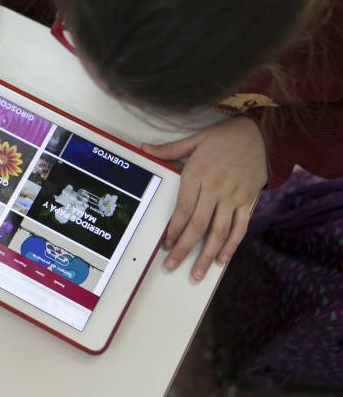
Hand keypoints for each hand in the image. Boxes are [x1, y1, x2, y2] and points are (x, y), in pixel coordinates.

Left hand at [143, 116, 266, 280]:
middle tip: (172, 266)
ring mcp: (233, 198)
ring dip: (207, 255)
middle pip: (198, 225)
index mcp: (198, 174)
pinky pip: (239, 227)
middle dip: (183, 249)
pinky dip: (231, 245)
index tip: (165, 244)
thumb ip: (170, 150)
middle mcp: (215, 190)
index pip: (183, 209)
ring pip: (219, 232)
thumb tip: (144, 149)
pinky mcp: (248, 202)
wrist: (264, 135)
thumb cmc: (225, 136)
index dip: (174, 229)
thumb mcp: (195, 139)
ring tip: (197, 273)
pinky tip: (222, 259)